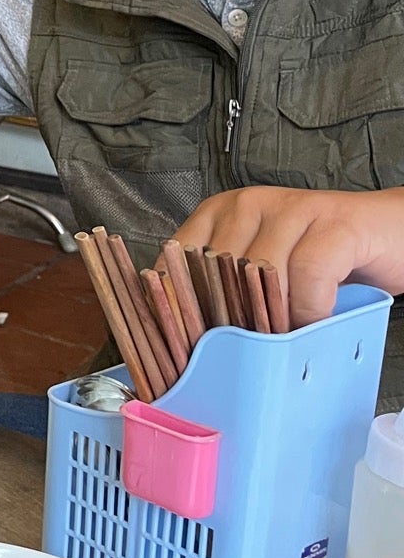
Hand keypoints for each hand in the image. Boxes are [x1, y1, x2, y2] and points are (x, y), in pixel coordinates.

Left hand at [175, 186, 403, 325]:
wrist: (391, 232)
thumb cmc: (321, 259)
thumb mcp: (263, 273)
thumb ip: (229, 291)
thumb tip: (194, 343)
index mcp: (218, 214)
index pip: (175, 262)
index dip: (179, 307)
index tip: (186, 344)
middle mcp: (245, 205)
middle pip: (215, 272)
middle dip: (228, 320)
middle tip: (243, 352)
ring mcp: (290, 209)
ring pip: (259, 274)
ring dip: (271, 318)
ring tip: (281, 339)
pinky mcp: (333, 223)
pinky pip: (308, 273)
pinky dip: (309, 307)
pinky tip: (313, 321)